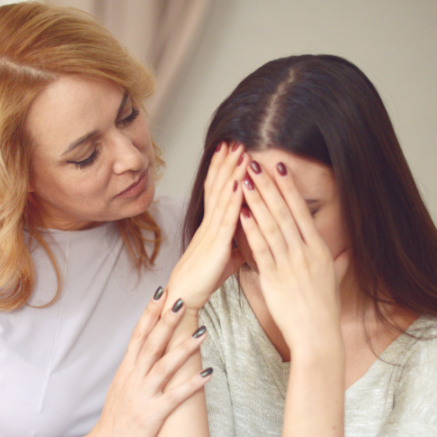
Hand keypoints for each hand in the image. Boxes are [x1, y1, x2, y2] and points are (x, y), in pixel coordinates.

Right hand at [87, 289, 212, 436]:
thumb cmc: (115, 421)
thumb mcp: (122, 389)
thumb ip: (135, 370)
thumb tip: (149, 353)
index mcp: (126, 371)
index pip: (138, 335)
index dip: (149, 313)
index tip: (160, 293)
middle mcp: (133, 379)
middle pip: (150, 344)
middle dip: (165, 321)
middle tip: (179, 300)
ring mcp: (142, 396)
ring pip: (164, 366)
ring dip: (183, 347)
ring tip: (201, 331)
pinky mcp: (152, 415)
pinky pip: (175, 396)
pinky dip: (191, 383)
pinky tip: (208, 373)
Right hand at [164, 142, 246, 311]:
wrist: (185, 295)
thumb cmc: (204, 279)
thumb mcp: (226, 257)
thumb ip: (237, 243)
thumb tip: (251, 237)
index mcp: (212, 226)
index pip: (217, 191)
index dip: (222, 170)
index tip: (230, 151)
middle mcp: (209, 223)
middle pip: (218, 186)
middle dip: (226, 163)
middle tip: (234, 140)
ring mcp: (212, 232)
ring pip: (223, 196)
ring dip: (232, 172)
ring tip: (240, 152)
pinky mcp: (217, 244)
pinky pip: (227, 217)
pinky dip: (234, 197)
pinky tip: (241, 182)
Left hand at [238, 159, 342, 353]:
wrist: (318, 336)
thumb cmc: (324, 311)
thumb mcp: (334, 282)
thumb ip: (338, 264)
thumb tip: (347, 254)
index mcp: (319, 250)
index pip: (302, 211)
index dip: (289, 188)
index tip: (279, 167)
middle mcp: (306, 252)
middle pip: (285, 212)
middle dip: (269, 185)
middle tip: (255, 162)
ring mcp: (290, 264)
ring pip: (272, 225)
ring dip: (258, 200)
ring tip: (245, 179)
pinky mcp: (275, 278)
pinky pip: (261, 249)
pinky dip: (251, 229)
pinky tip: (242, 213)